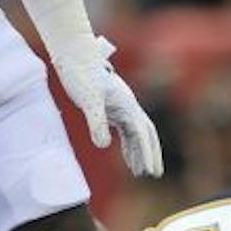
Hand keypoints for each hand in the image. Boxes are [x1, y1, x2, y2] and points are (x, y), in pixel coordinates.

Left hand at [54, 38, 162, 177]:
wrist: (74, 56)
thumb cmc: (81, 75)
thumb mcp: (87, 100)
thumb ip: (96, 122)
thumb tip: (104, 146)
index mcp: (126, 104)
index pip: (141, 133)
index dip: (146, 153)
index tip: (149, 171)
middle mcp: (128, 106)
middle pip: (147, 133)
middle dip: (152, 153)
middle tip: (155, 174)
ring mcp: (121, 107)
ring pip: (137, 133)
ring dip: (139, 151)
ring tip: (140, 172)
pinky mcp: (112, 108)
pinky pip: (125, 130)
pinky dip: (128, 144)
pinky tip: (127, 157)